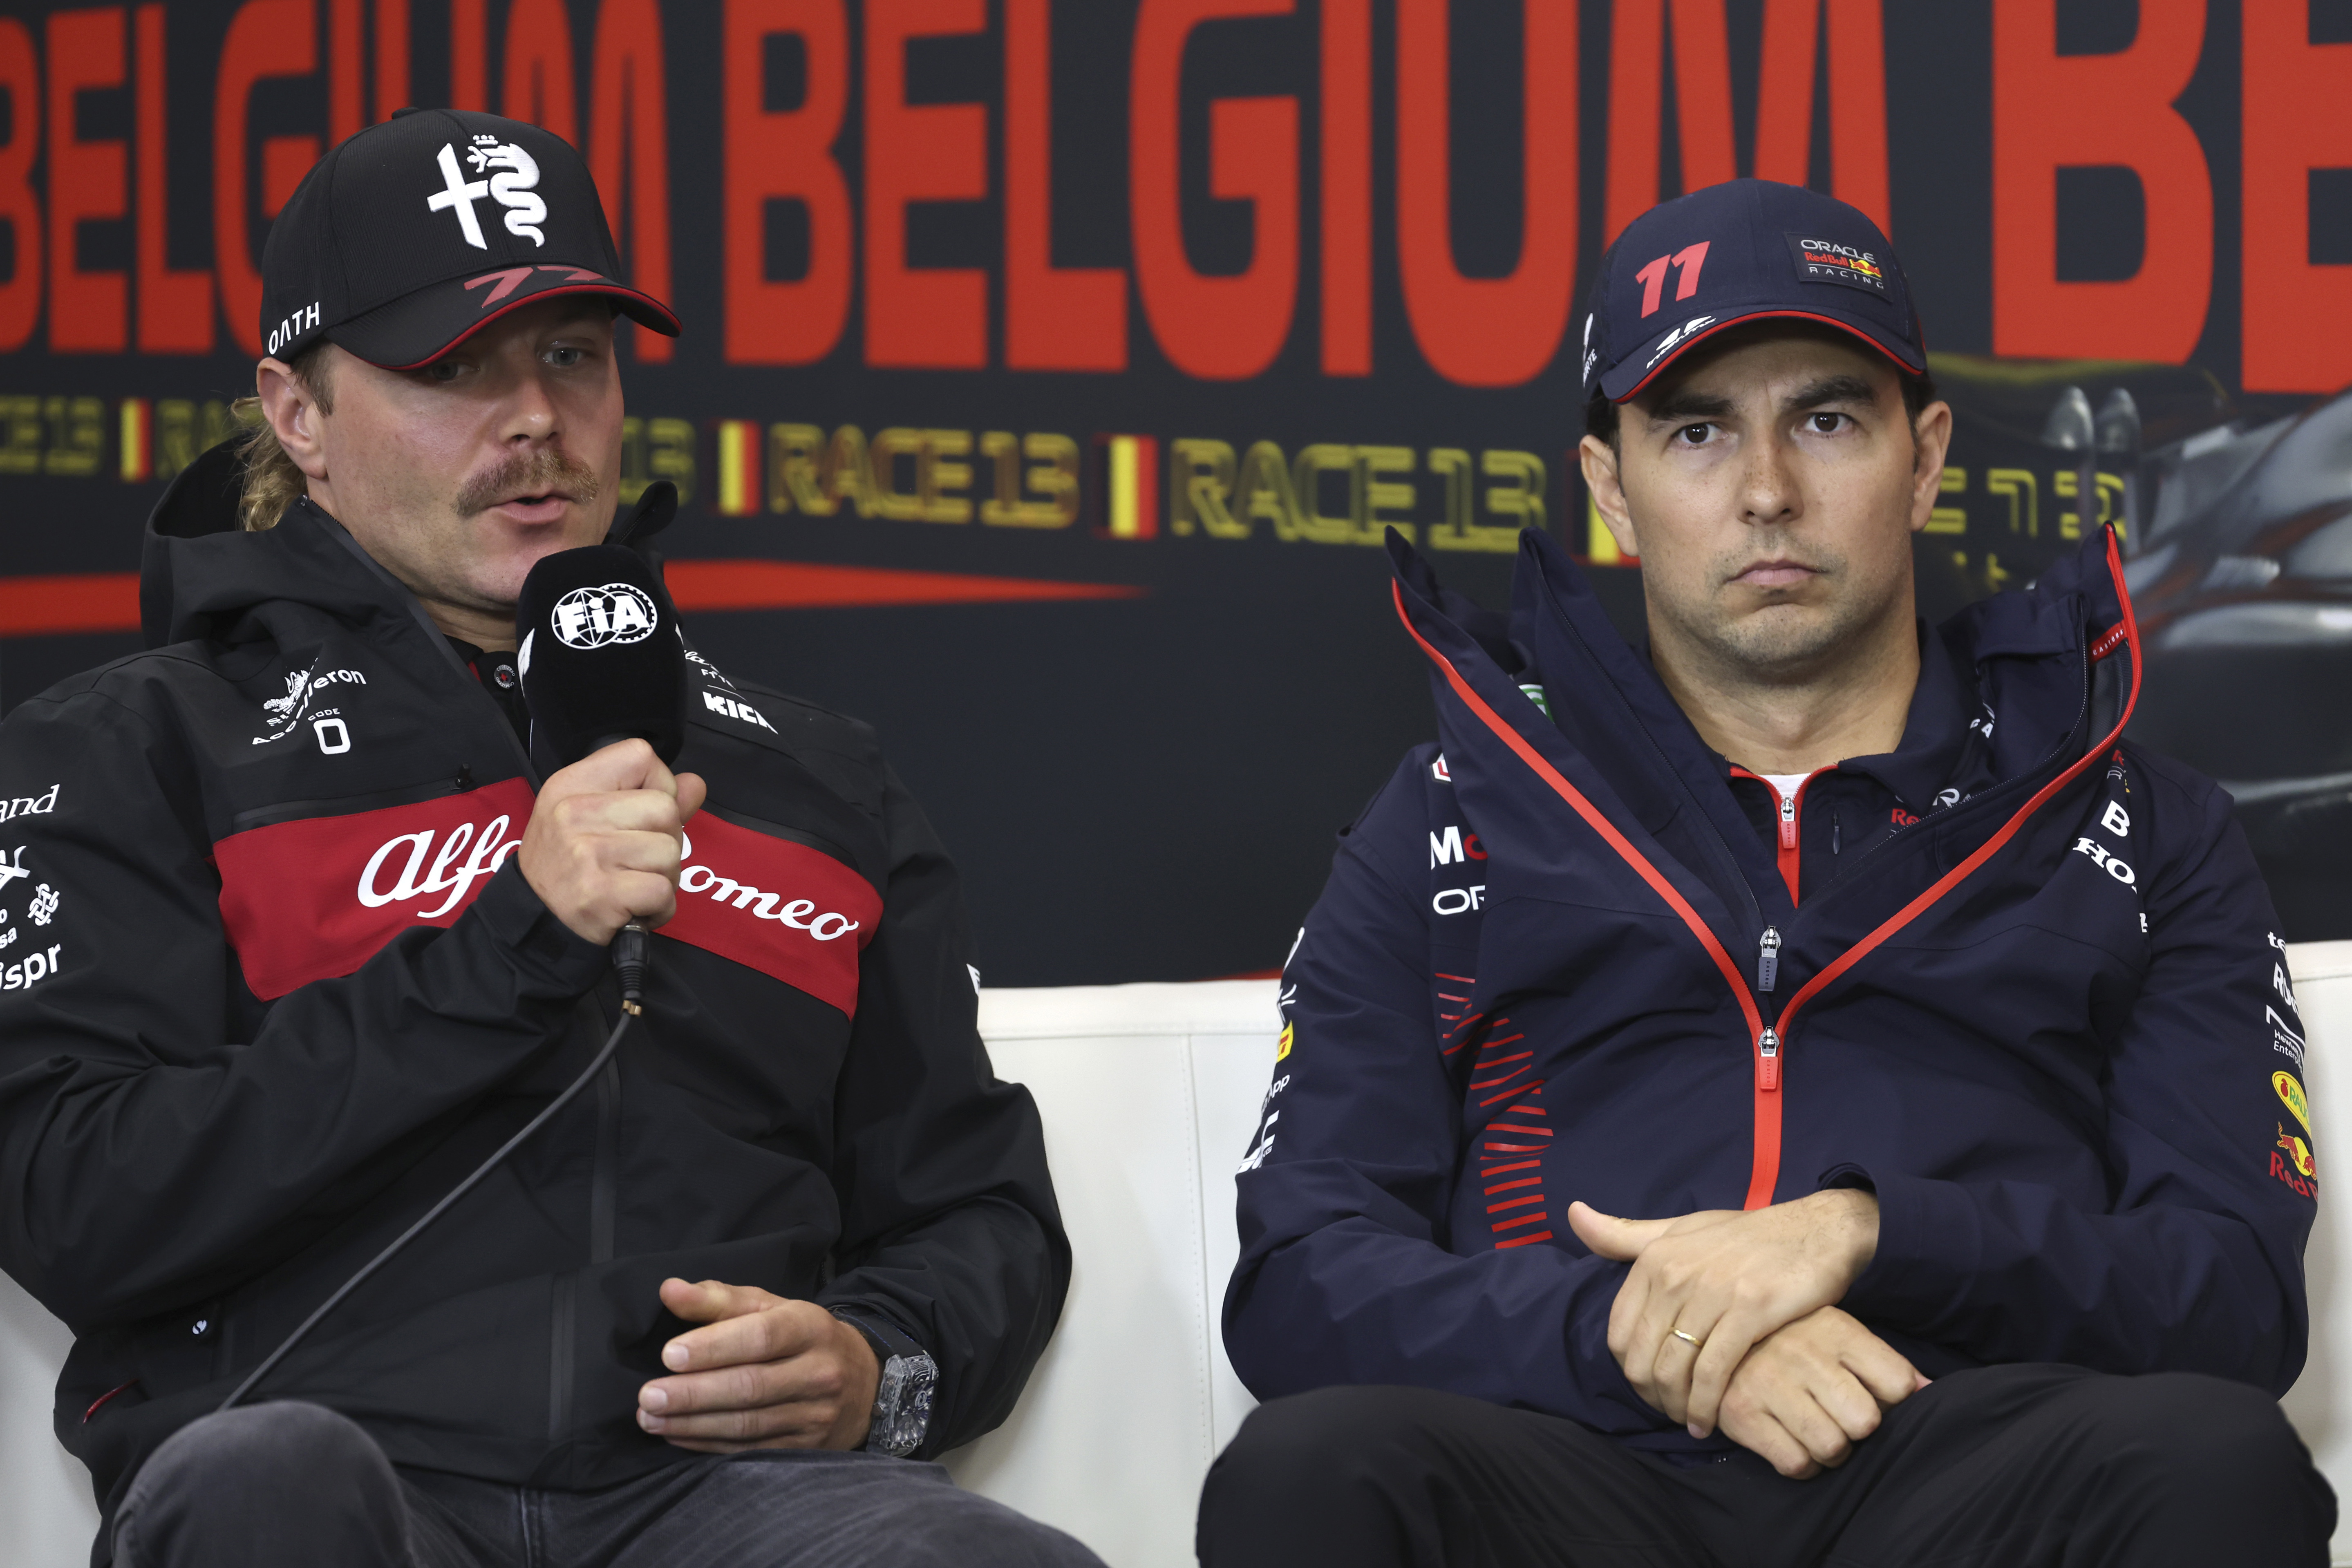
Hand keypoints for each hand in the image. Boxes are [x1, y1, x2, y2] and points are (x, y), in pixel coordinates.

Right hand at [517, 740, 706, 944]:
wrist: (537, 921)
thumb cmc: (569, 865)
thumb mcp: (593, 815)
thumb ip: (649, 795)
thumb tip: (694, 784)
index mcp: (572, 784)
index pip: (640, 756)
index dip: (657, 785)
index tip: (640, 815)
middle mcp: (575, 813)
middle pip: (665, 808)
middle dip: (666, 839)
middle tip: (636, 860)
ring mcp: (587, 853)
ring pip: (670, 851)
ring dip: (664, 876)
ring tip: (631, 884)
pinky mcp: (601, 893)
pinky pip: (663, 891)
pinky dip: (659, 907)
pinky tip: (633, 908)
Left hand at [635, 1279, 881, 1452]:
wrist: (862, 1383)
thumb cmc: (800, 1337)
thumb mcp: (770, 1307)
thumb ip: (718, 1299)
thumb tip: (669, 1290)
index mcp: (810, 1327)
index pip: (761, 1337)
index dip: (714, 1346)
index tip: (669, 1354)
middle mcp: (818, 1372)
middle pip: (751, 1386)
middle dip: (693, 1393)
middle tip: (647, 1396)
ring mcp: (814, 1415)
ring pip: (747, 1424)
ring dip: (692, 1423)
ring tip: (649, 1418)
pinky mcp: (804, 1448)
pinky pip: (749, 1449)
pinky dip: (707, 1445)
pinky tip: (675, 1435)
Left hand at [1569, 1189, 1878, 1435]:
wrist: (1815, 1231)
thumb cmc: (1744, 1236)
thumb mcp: (1680, 1228)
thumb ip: (1626, 1234)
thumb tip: (1573, 1213)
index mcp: (1655, 1258)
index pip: (1619, 1331)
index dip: (1628, 1370)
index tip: (1646, 1387)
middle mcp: (1676, 1274)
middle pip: (1642, 1356)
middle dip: (1650, 1395)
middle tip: (1668, 1412)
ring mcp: (1713, 1293)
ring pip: (1674, 1368)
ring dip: (1676, 1406)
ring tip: (1688, 1421)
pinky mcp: (1750, 1311)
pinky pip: (1713, 1372)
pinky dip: (1706, 1405)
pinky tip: (1709, 1422)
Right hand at [1715, 1306, 1926, 1477]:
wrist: (1712, 1337)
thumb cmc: (1790, 1339)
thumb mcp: (1838, 1334)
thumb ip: (1884, 1363)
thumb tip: (1931, 1390)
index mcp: (1836, 1329)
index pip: (1897, 1383)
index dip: (1892, 1402)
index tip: (1871, 1397)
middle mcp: (1804, 1354)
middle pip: (1866, 1422)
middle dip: (1858, 1430)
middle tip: (1839, 1420)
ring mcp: (1770, 1383)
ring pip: (1833, 1448)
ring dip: (1830, 1452)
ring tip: (1816, 1433)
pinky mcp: (1742, 1412)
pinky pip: (1796, 1464)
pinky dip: (1801, 1465)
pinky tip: (1792, 1443)